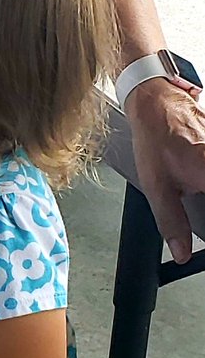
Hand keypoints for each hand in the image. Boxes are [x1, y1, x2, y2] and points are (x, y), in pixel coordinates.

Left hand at [128, 79, 204, 263]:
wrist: (157, 104)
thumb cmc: (156, 139)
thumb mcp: (156, 186)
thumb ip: (172, 221)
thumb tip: (182, 253)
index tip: (201, 251)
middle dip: (202, 210)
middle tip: (195, 215)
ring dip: (201, 194)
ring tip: (192, 191)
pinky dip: (203, 181)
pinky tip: (195, 182)